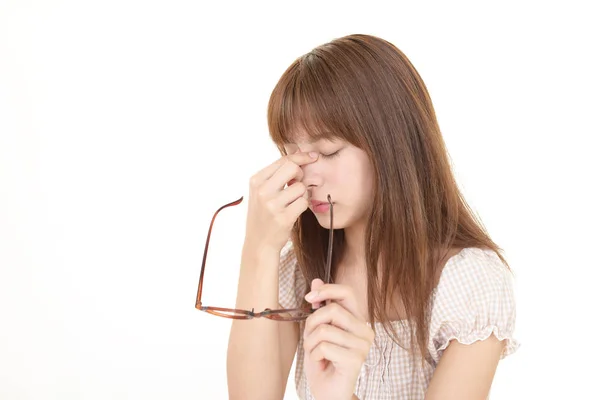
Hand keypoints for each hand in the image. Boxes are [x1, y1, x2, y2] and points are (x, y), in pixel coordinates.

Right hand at [244, 151, 317, 252]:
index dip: (301, 156)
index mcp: (256, 180)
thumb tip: (298, 151)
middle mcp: (262, 190)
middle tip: (297, 185)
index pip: (283, 160)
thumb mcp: (262, 191)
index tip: (313, 156)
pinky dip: (303, 206)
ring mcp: (272, 204)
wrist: (259, 243)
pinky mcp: (283, 217)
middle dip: (301, 174)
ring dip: (302, 194)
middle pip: (293, 168)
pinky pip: (304, 202)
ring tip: (292, 203)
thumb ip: (277, 174)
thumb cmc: (264, 215)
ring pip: (301, 187)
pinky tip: (294, 211)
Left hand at [303, 279, 374, 399]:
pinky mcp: (356, 359)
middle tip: (311, 340)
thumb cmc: (324, 361)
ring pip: (324, 330)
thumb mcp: (317, 330)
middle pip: (332, 310)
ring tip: (317, 355)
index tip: (309, 298)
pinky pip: (324, 347)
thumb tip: (316, 280)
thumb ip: (320, 307)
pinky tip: (322, 364)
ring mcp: (363, 345)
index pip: (347, 292)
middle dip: (312, 324)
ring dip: (311, 344)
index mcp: (358, 319)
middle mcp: (365, 330)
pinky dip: (314, 356)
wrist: (328, 391)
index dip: (327, 289)